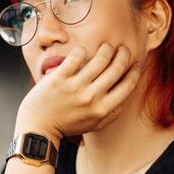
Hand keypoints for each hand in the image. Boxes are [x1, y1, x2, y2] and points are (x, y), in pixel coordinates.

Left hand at [16, 43, 140, 138]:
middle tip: (122, 48)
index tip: (134, 63)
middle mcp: (91, 97)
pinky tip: (82, 51)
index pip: (128, 85)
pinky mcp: (59, 78)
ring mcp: (75, 87)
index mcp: (103, 109)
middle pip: (117, 67)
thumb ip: (110, 115)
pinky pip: (76, 57)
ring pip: (100, 59)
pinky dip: (82, 51)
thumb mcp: (92, 125)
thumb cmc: (65, 126)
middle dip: (124, 54)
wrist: (38, 127)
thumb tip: (123, 102)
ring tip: (106, 46)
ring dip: (107, 48)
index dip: (135, 71)